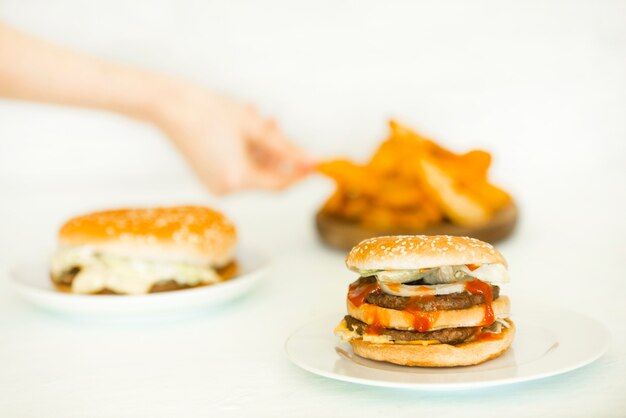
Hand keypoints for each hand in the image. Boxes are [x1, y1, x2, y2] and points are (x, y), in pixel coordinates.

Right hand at [155, 86, 314, 193]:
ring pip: (252, 169)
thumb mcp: (255, 127)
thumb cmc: (207, 112)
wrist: (170, 106)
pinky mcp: (208, 176)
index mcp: (237, 179)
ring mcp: (215, 184)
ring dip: (260, 147)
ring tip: (255, 118)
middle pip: (265, 176)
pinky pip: (237, 167)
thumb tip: (310, 160)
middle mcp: (226, 188)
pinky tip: (242, 127)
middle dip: (275, 152)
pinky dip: (245, 150)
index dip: (299, 172)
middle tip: (275, 125)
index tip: (313, 161)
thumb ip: (286, 147)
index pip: (280, 184)